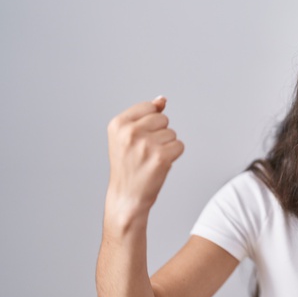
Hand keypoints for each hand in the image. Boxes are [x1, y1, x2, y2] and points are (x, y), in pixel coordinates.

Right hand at [106, 96, 184, 215]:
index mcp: (118, 124)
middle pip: (163, 119)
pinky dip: (174, 156)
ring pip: (172, 133)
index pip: (149, 107)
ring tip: (150, 159)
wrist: (127, 197)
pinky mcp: (161, 157)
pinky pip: (179, 146)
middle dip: (159, 134)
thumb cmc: (128, 166)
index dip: (150, 124)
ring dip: (166, 146)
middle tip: (145, 152)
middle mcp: (130, 132)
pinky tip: (160, 165)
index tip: (138, 139)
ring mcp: (145, 145)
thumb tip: (162, 99)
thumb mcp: (127, 136)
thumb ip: (145, 115)